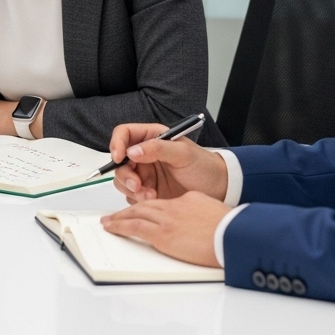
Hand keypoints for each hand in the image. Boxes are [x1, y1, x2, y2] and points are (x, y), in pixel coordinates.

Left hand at [100, 191, 228, 267]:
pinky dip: (121, 225)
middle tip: (115, 215)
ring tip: (108, 222)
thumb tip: (193, 222)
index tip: (141, 210)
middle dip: (128, 210)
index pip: (161, 203)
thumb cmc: (229, 229)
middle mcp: (174, 206)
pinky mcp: (163, 234)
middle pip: (145, 205)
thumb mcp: (213, 213)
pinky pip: (135, 227)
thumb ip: (199, 213)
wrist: (232, 235)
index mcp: (187, 200)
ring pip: (136, 214)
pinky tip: (112, 227)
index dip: (147, 206)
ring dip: (120, 217)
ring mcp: (167, 219)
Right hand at [108, 122, 228, 203]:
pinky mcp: (146, 191)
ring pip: (123, 180)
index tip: (119, 157)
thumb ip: (158, 149)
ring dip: (132, 189)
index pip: (124, 134)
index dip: (117, 144)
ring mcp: (144, 174)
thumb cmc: (203, 166)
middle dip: (125, 174)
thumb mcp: (183, 153)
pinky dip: (138, 199)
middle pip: (119, 161)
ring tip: (150, 195)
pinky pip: (131, 195)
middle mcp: (144, 154)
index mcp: (151, 137)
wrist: (217, 188)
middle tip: (137, 185)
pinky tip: (153, 200)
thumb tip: (133, 150)